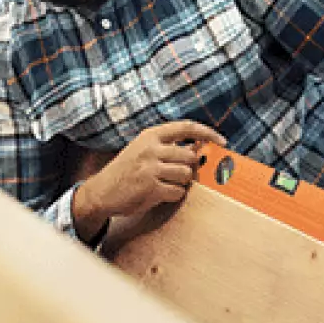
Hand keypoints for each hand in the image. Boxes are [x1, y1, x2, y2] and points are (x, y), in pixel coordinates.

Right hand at [72, 121, 225, 239]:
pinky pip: (178, 192)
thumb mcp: (143, 149)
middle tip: (176, 174)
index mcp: (150, 136)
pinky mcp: (150, 188)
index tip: (222, 141)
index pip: (187, 127)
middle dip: (189, 168)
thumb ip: (168, 146)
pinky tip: (160, 193)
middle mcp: (151, 149)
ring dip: (181, 182)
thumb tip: (199, 145)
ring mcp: (150, 169)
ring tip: (164, 183)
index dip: (208, 133)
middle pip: (190, 156)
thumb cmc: (127, 170)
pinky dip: (174, 195)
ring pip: (186, 175)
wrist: (101, 191)